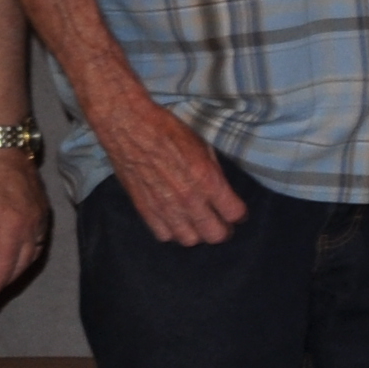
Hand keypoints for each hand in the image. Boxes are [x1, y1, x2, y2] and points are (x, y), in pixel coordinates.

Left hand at [0, 149, 51, 308]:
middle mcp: (31, 226)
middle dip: (8, 280)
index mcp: (11, 227)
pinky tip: (18, 254)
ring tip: (4, 276)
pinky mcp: (44, 210)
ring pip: (35, 253)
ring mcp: (41, 218)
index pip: (5, 265)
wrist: (1, 145)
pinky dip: (29, 253)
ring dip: (20, 268)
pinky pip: (40, 240)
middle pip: (23, 263)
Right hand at [86, 83, 244, 247]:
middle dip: (222, 230)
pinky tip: (174, 220)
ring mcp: (166, 208)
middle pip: (215, 235)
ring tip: (197, 222)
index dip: (238, 213)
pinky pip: (164, 235)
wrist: (130, 128)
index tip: (236, 210)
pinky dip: (172, 231)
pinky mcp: (145, 210)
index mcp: (207, 180)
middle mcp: (189, 199)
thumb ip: (214, 173)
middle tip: (220, 221)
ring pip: (190, 240)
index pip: (234, 213)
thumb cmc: (168, 131)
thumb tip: (223, 191)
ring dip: (197, 233)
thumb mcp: (202, 146)